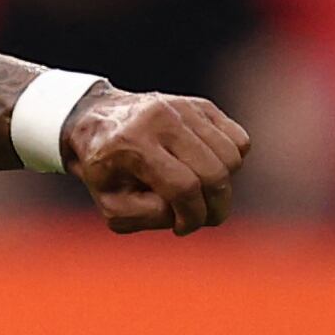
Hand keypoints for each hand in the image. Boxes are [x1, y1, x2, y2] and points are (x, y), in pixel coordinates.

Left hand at [61, 87, 251, 235]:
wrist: (96, 121)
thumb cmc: (104, 171)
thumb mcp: (111, 205)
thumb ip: (148, 216)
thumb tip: (186, 211)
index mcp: (132, 144)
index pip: (183, 187)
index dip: (192, 217)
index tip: (182, 228)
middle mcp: (160, 119)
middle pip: (213, 172)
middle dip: (215, 207)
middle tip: (204, 218)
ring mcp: (184, 108)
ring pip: (232, 155)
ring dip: (224, 186)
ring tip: (202, 194)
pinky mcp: (201, 105)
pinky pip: (238, 140)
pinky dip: (231, 162)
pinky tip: (206, 170)